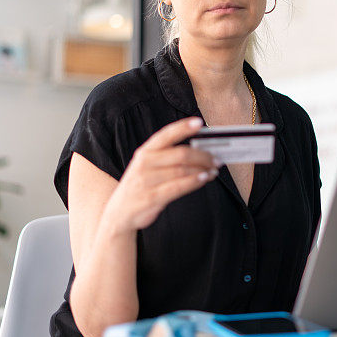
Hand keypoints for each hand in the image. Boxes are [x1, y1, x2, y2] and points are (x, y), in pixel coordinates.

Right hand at [104, 116, 217, 232]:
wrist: (119, 213)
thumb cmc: (141, 186)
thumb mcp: (148, 167)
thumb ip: (169, 158)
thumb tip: (201, 151)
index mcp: (145, 152)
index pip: (166, 134)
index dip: (183, 127)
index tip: (199, 122)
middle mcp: (145, 163)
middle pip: (180, 154)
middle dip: (202, 155)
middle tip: (217, 159)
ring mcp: (146, 180)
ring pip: (182, 170)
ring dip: (202, 169)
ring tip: (214, 171)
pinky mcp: (151, 197)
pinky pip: (178, 187)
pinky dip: (194, 181)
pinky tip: (204, 178)